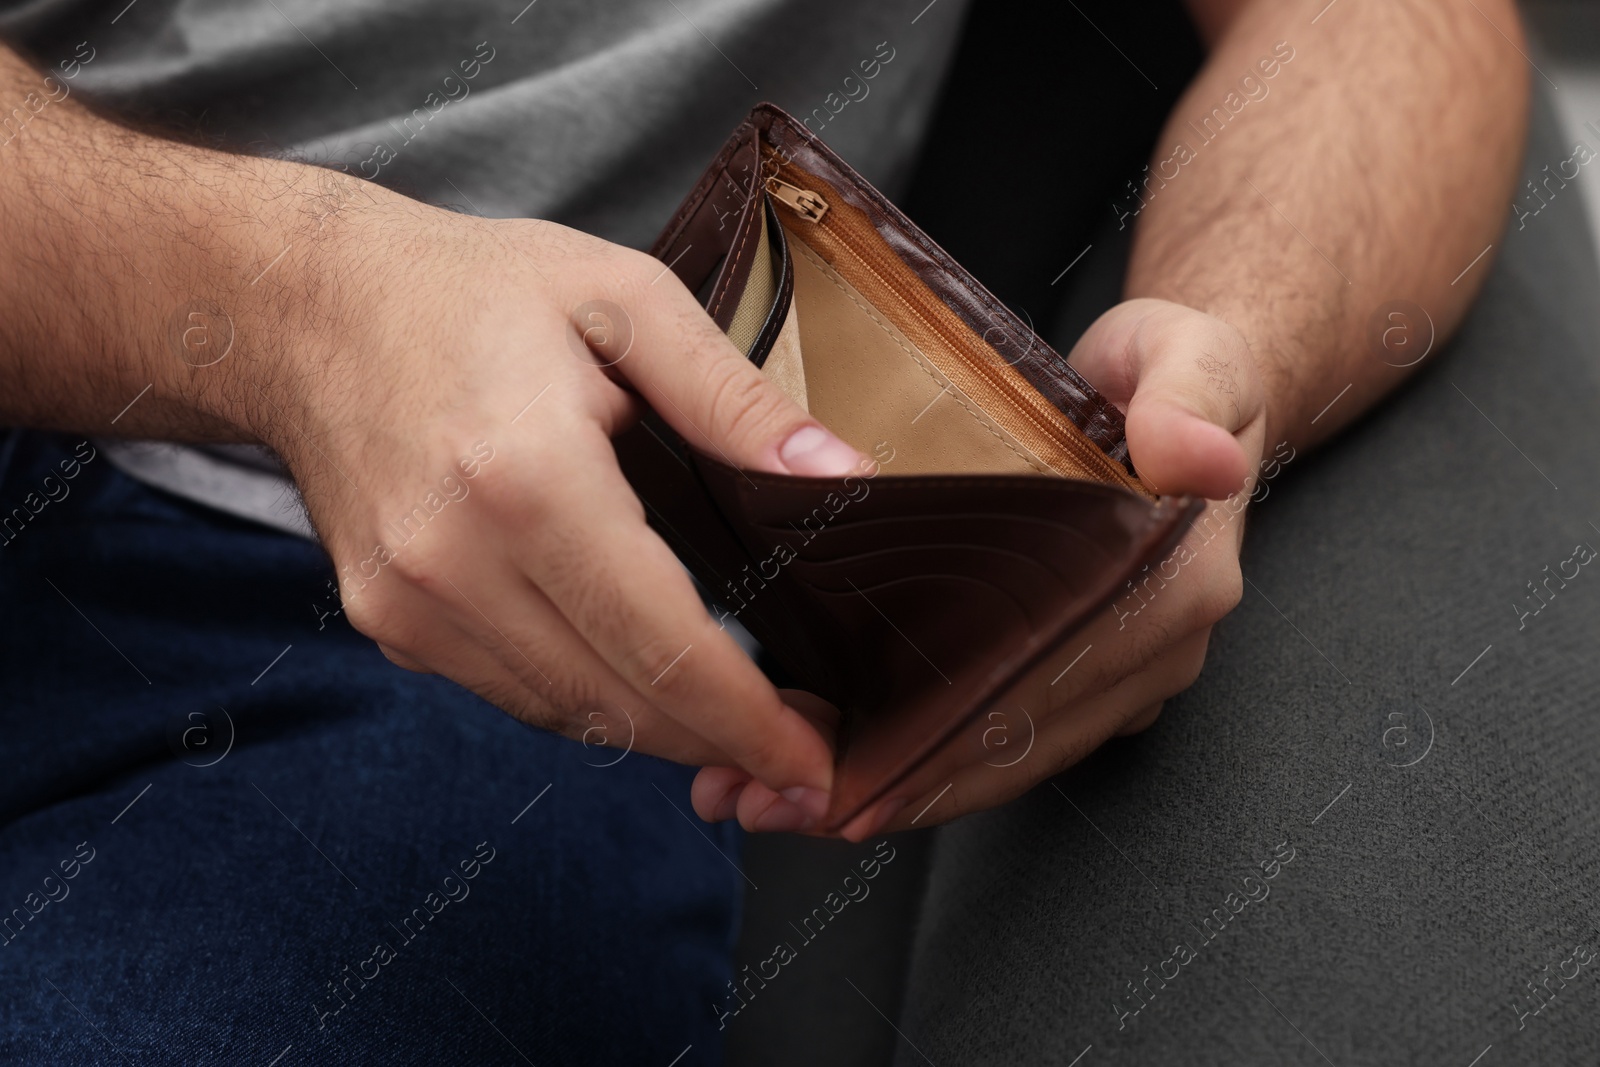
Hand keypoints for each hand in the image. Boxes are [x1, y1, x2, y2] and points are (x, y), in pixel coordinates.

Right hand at [264, 185, 863, 827]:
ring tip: (737, 723)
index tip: (814, 758)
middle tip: (799, 757)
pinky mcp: (389, 623)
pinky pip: (513, 693)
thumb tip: (842, 479)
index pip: (662, 641)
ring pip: (565, 714)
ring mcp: (408, 606)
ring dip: (658, 731)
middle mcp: (454, 562)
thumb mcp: (625, 300)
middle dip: (720, 743)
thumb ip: (736, 400)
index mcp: (527, 478)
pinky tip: (642, 676)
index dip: (748, 717)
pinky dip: (589, 699)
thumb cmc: (472, 292)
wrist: (307, 309)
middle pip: (618, 701)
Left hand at [691, 298, 1267, 836]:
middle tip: (780, 807)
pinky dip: (924, 754)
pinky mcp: (1081, 665)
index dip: (957, 750)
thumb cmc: (1170, 370)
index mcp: (1174, 593)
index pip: (1052, 694)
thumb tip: (1195, 457)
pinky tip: (840, 762)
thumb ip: (1190, 397)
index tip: (862, 783)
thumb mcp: (1187, 357)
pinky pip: (1002, 727)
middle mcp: (1152, 649)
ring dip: (898, 785)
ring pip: (1000, 753)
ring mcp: (1118, 668)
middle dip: (900, 786)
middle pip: (1013, 745)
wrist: (1180, 387)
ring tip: (781, 803)